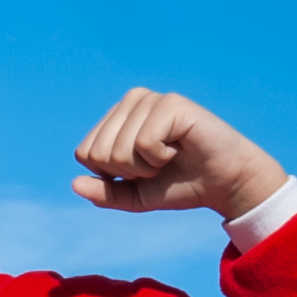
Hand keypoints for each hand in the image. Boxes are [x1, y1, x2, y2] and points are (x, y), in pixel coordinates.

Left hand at [72, 91, 285, 223]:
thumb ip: (104, 192)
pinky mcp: (171, 104)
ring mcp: (151, 99)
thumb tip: (74, 184)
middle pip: (97, 153)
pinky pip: (143, 143)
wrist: (223, 183)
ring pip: (118, 150)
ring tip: (170, 156)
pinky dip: (160, 157)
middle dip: (128, 172)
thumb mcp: (134, 196)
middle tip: (158, 165)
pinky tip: (179, 148)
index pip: (84, 153)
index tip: (142, 171)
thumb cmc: (180, 184)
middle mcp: (131, 101)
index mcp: (117, 117)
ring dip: (145, 166)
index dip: (112, 175)